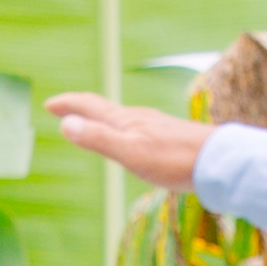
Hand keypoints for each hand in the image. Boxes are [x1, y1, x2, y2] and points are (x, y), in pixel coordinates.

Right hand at [41, 94, 212, 189]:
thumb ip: (99, 139)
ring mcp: (154, 125)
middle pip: (103, 108)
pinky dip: (119, 128)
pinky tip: (130, 137)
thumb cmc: (174, 160)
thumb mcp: (131, 153)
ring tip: (90, 122)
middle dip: (80, 108)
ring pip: (120, 117)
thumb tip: (66, 124)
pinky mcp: (167, 136)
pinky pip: (134, 127)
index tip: (49, 104)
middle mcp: (138, 118)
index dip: (68, 105)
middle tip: (62, 109)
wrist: (217, 161)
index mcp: (125, 121)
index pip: (90, 106)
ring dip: (99, 117)